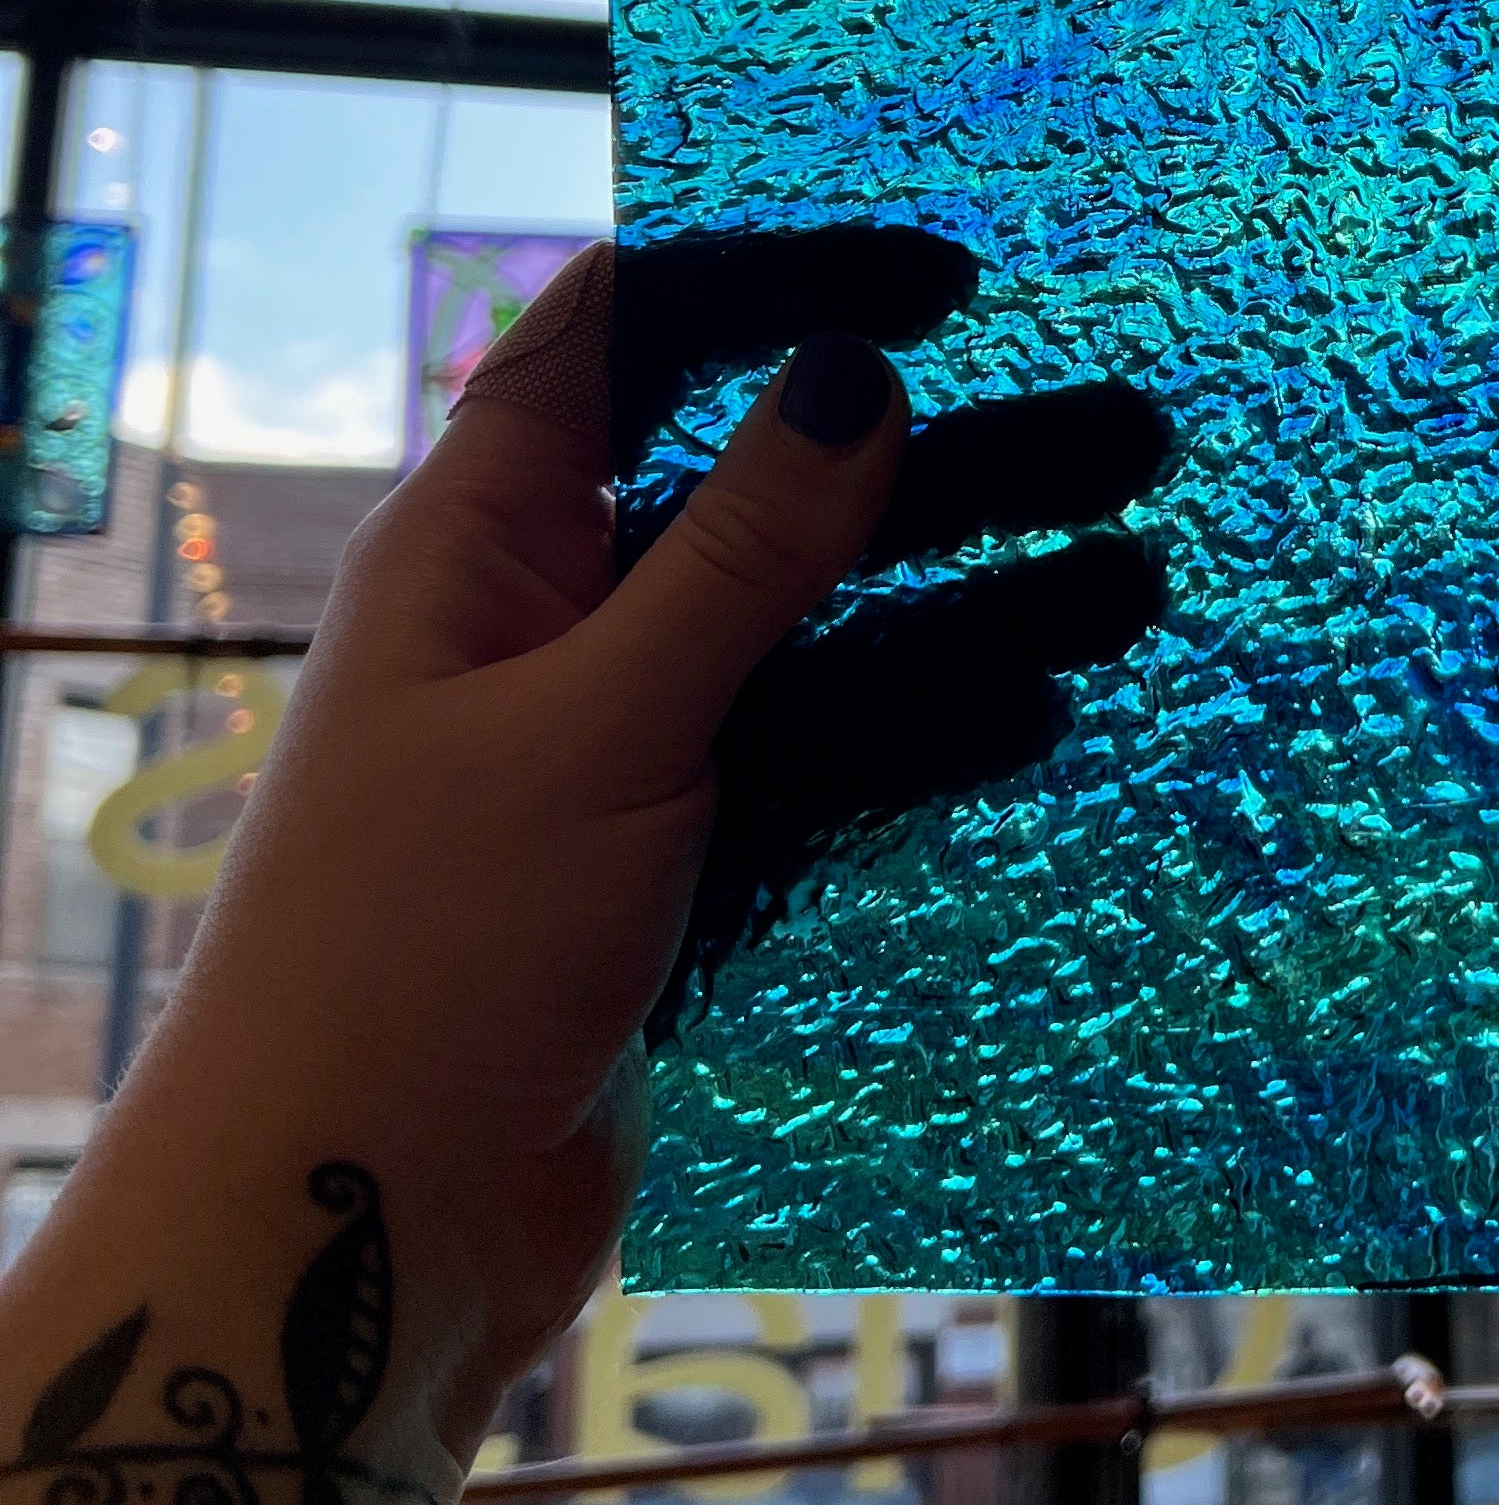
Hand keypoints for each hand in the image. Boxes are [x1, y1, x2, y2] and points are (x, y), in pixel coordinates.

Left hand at [109, 230, 1170, 1465]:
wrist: (351, 1222)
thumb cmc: (423, 952)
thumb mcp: (599, 725)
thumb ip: (742, 555)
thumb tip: (853, 373)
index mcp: (481, 537)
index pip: (633, 334)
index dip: (781, 282)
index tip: (950, 287)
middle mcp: (550, 618)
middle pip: (770, 487)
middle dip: (943, 460)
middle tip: (1131, 439)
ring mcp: (618, 745)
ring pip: (821, 632)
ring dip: (969, 600)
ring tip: (1141, 578)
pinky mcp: (671, 864)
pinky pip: (823, 761)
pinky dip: (927, 728)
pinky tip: (1042, 704)